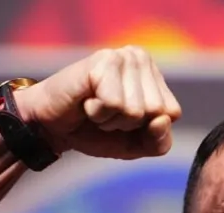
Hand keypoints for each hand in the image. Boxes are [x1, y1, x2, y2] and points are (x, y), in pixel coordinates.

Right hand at [16, 47, 181, 159]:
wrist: (51, 127)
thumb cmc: (94, 131)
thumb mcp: (135, 145)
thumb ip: (159, 141)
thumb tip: (162, 120)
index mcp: (153, 74)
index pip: (172, 113)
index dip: (146, 128)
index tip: (122, 118)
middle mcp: (140, 58)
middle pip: (156, 111)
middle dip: (128, 124)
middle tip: (106, 112)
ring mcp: (122, 56)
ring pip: (136, 110)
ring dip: (111, 119)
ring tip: (96, 107)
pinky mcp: (103, 62)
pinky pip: (114, 104)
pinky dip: (98, 113)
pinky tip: (87, 102)